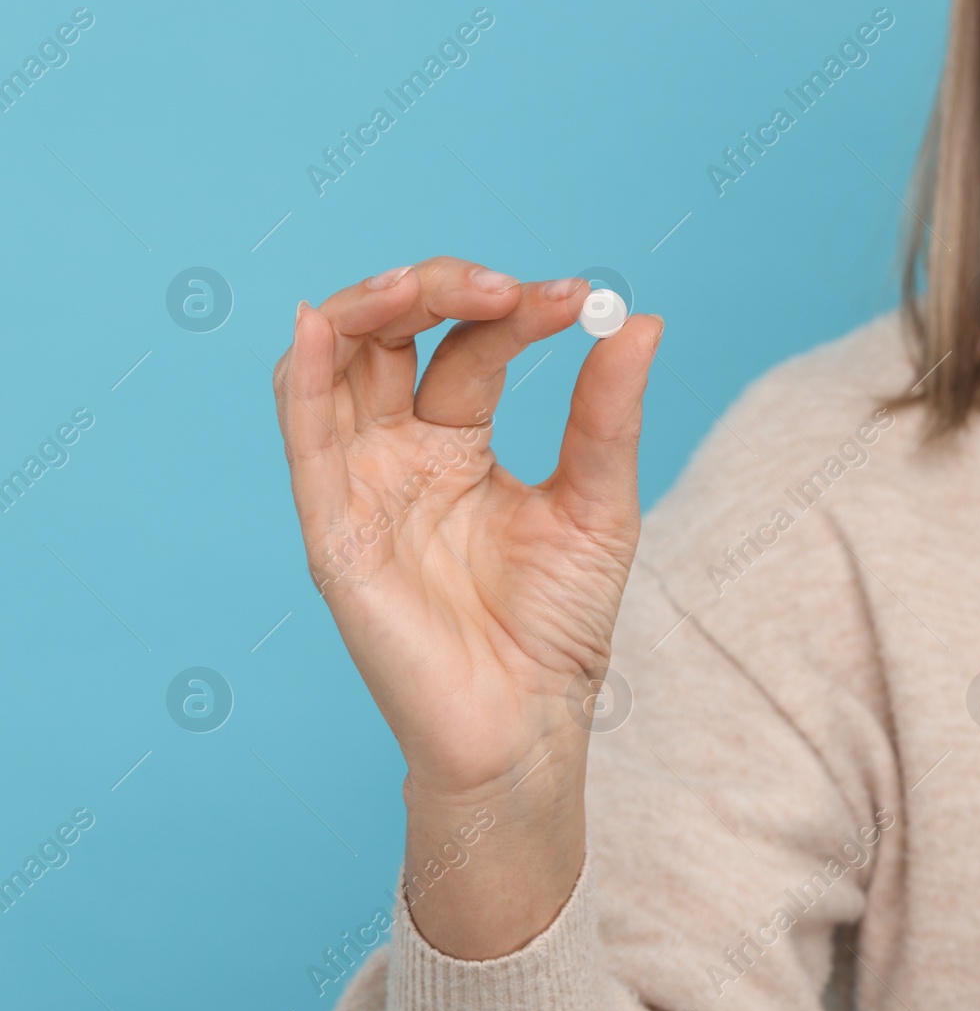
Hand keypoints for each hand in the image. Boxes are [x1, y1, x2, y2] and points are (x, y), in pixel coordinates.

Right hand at [271, 257, 661, 801]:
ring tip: (433, 285)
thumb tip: (645, 320)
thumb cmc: (560, 625)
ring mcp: (361, 485)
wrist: (529, 725)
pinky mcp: (333, 532)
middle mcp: (399, 451)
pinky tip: (319, 324)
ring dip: (372, 309)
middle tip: (507, 288)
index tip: (584, 298)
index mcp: (459, 441)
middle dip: (440, 291)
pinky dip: (303, 378)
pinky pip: (304, 443)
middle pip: (392, 335)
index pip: (472, 345)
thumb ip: (607, 416)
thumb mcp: (598, 506)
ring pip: (337, 367)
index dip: (520, 312)